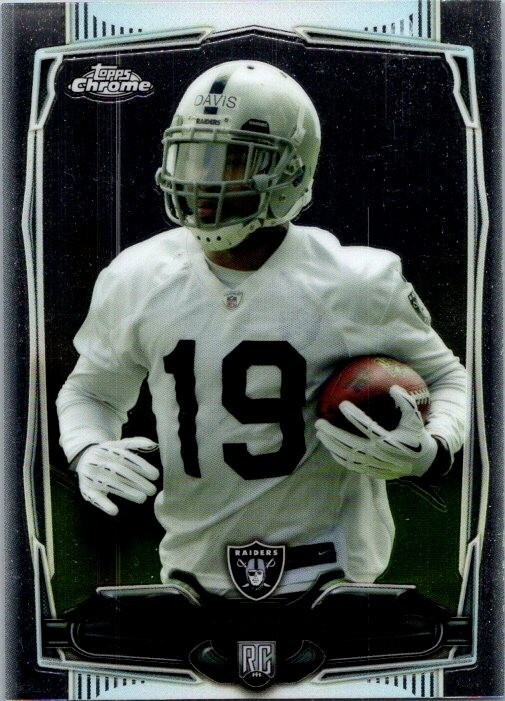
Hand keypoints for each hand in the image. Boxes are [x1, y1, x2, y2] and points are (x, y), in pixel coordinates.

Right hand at [76, 437, 159, 514]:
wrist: (82, 458)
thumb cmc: (106, 454)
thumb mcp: (117, 445)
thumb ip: (134, 443)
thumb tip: (152, 443)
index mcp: (108, 450)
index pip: (127, 458)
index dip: (142, 467)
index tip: (155, 475)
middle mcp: (99, 461)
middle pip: (120, 472)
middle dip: (137, 481)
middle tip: (152, 490)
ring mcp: (91, 476)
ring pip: (110, 484)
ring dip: (127, 492)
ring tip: (142, 498)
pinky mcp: (85, 489)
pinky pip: (94, 497)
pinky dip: (104, 504)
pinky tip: (114, 511)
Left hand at [315, 385, 437, 479]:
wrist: (421, 464)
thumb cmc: (415, 437)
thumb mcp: (415, 420)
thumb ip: (406, 403)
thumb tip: (393, 387)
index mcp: (389, 440)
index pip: (368, 427)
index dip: (354, 416)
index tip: (342, 404)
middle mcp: (379, 454)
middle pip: (350, 443)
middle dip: (333, 433)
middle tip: (319, 422)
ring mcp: (373, 464)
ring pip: (347, 455)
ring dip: (331, 444)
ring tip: (320, 433)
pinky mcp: (370, 471)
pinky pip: (350, 464)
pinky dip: (338, 456)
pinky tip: (329, 446)